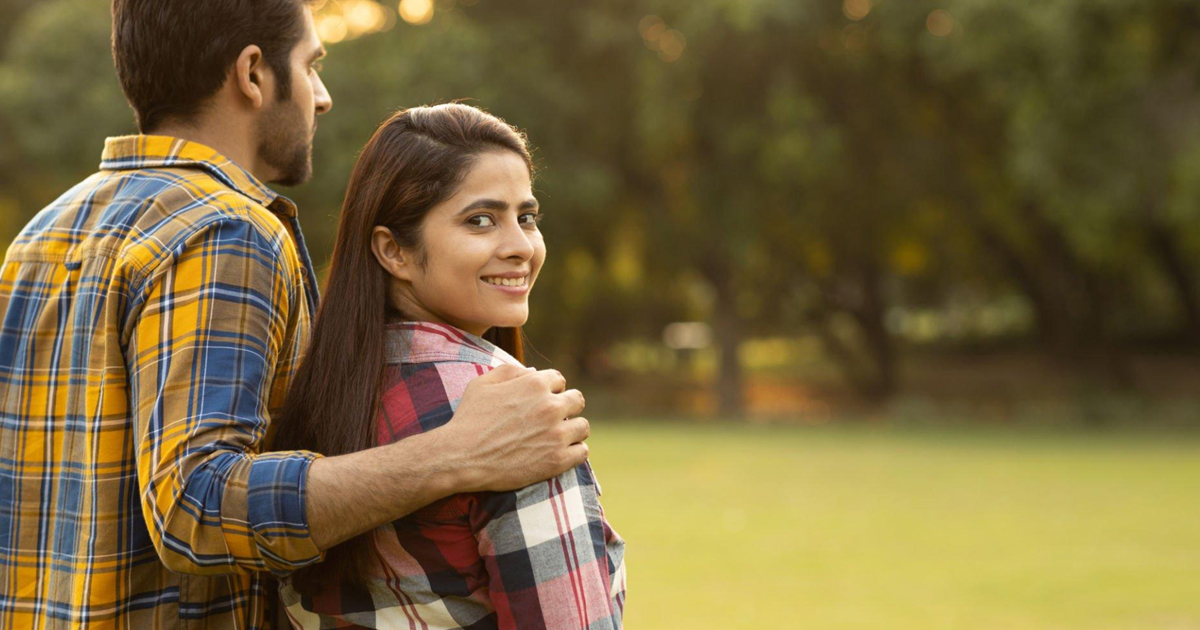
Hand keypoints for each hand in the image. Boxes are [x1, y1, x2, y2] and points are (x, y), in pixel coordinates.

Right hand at [438, 365, 589, 492]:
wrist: (461, 457)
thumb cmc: (468, 418)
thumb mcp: (482, 383)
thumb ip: (510, 371)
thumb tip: (534, 371)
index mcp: (535, 384)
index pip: (559, 380)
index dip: (551, 390)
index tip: (543, 401)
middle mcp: (551, 406)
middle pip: (577, 400)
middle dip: (566, 407)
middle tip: (552, 419)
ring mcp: (556, 434)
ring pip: (583, 426)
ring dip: (572, 430)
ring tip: (559, 437)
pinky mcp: (557, 460)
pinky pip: (582, 452)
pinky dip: (574, 451)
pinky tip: (562, 453)